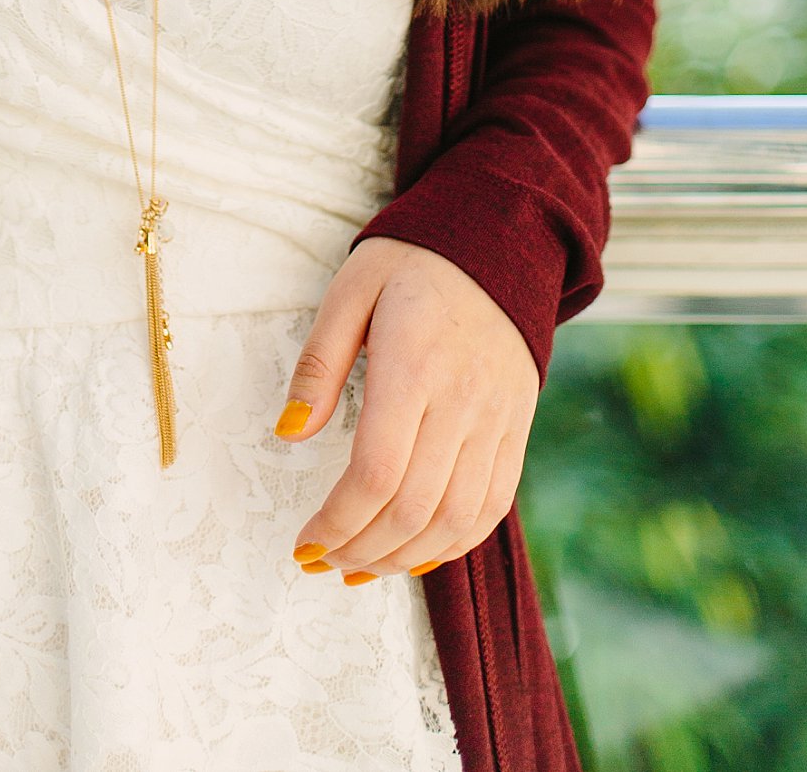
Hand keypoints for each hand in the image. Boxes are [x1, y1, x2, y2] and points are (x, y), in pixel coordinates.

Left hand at [281, 235, 539, 587]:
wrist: (502, 242)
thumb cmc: (414, 265)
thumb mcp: (351, 290)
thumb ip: (319, 363)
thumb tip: (290, 434)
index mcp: (413, 366)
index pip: (376, 473)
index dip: (336, 523)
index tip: (304, 543)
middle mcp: (463, 399)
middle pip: (414, 509)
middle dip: (360, 551)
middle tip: (321, 561)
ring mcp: (497, 417)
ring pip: (456, 519)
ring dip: (404, 558)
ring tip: (362, 566)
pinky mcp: (516, 426)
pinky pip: (493, 504)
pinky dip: (455, 543)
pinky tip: (416, 554)